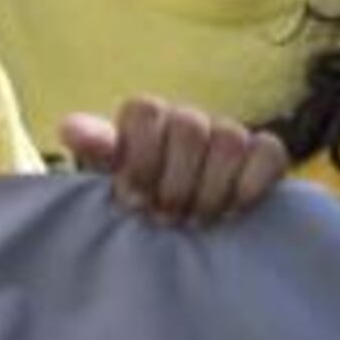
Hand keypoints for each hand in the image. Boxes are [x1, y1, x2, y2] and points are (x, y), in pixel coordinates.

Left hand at [60, 98, 287, 228]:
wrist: (177, 230)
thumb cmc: (139, 202)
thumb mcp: (107, 179)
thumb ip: (96, 149)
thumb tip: (70, 128)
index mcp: (146, 119)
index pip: (143, 110)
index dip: (139, 157)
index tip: (130, 200)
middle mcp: (187, 120)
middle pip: (188, 127)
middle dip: (174, 182)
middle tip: (163, 217)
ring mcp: (228, 134)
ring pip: (229, 140)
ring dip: (209, 189)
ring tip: (195, 219)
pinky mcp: (264, 154)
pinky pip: (269, 152)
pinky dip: (251, 183)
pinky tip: (231, 211)